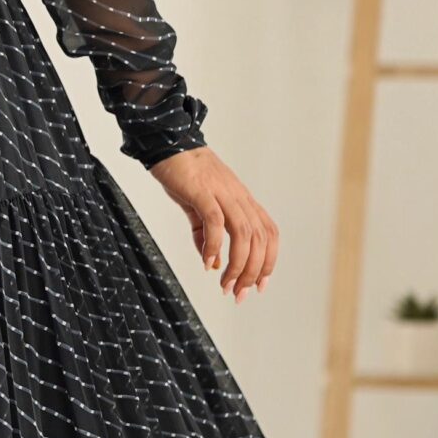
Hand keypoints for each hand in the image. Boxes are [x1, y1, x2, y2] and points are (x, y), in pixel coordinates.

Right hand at [146, 147, 277, 299]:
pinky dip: (215, 245)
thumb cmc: (185, 175)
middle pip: (259, 239)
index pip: (268, 233)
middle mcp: (239, 198)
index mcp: (243, 201)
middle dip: (252, 272)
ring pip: (243, 234)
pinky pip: (215, 221)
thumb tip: (212, 263)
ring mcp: (223, 193)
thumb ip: (206, 235)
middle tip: (238, 293)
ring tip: (225, 285)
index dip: (269, 261)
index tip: (258, 286)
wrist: (169, 143)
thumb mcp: (198, 209)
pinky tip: (207, 261)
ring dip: (237, 264)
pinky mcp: (203, 191)